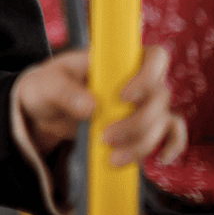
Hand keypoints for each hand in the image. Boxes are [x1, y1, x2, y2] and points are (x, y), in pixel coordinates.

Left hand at [16, 46, 186, 165]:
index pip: (153, 56)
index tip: (123, 97)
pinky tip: (160, 158)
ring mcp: (141, 104)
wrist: (42, 113)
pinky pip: (171, 133)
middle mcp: (135, 80)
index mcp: (114, 60)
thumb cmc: (46, 87)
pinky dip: (171, 145)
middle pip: (160, 96)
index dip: (147, 76)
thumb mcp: (45, 84)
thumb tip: (91, 107)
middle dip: (138, 122)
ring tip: (113, 157)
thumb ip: (64, 91)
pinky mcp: (142, 126)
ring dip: (143, 142)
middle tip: (106, 137)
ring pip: (163, 120)